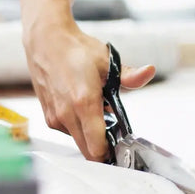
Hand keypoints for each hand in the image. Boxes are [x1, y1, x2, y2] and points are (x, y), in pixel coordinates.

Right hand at [22, 17, 154, 160]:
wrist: (46, 41)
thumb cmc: (75, 50)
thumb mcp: (107, 60)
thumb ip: (129, 75)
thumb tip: (149, 72)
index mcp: (84, 102)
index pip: (97, 147)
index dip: (112, 152)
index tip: (122, 147)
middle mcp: (66, 114)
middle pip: (88, 151)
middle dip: (104, 146)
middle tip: (114, 130)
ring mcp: (55, 117)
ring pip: (79, 142)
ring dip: (90, 135)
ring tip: (98, 111)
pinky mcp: (48, 118)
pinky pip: (68, 132)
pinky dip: (79, 127)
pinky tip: (83, 108)